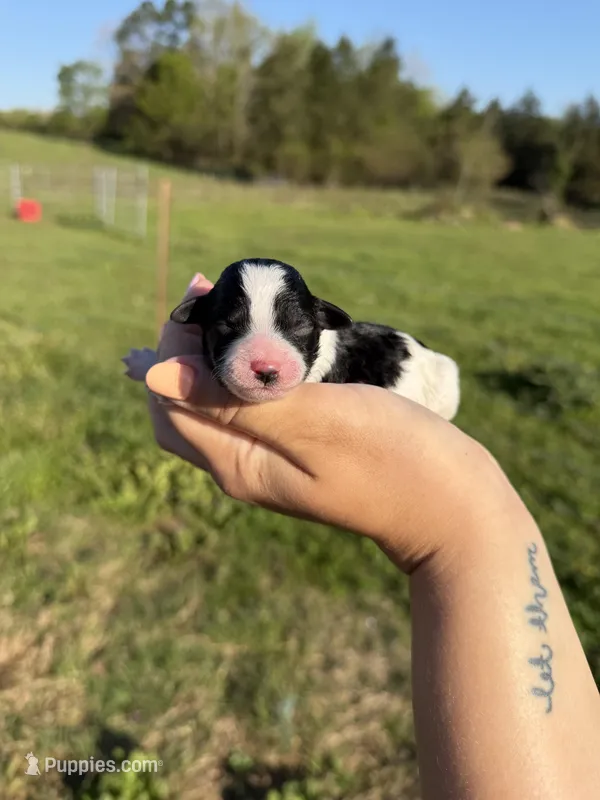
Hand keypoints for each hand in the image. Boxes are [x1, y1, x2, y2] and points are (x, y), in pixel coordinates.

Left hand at [136, 275, 517, 573]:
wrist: (453, 508)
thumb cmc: (394, 460)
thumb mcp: (313, 422)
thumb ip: (233, 401)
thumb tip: (154, 374)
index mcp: (237, 463)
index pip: (171, 401)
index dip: (173, 346)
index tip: (203, 291)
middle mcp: (244, 467)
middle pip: (183, 408)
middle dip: (185, 350)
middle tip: (215, 294)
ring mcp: (272, 461)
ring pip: (216, 406)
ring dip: (213, 359)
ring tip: (237, 309)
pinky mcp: (299, 451)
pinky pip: (249, 409)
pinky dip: (243, 372)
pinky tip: (265, 348)